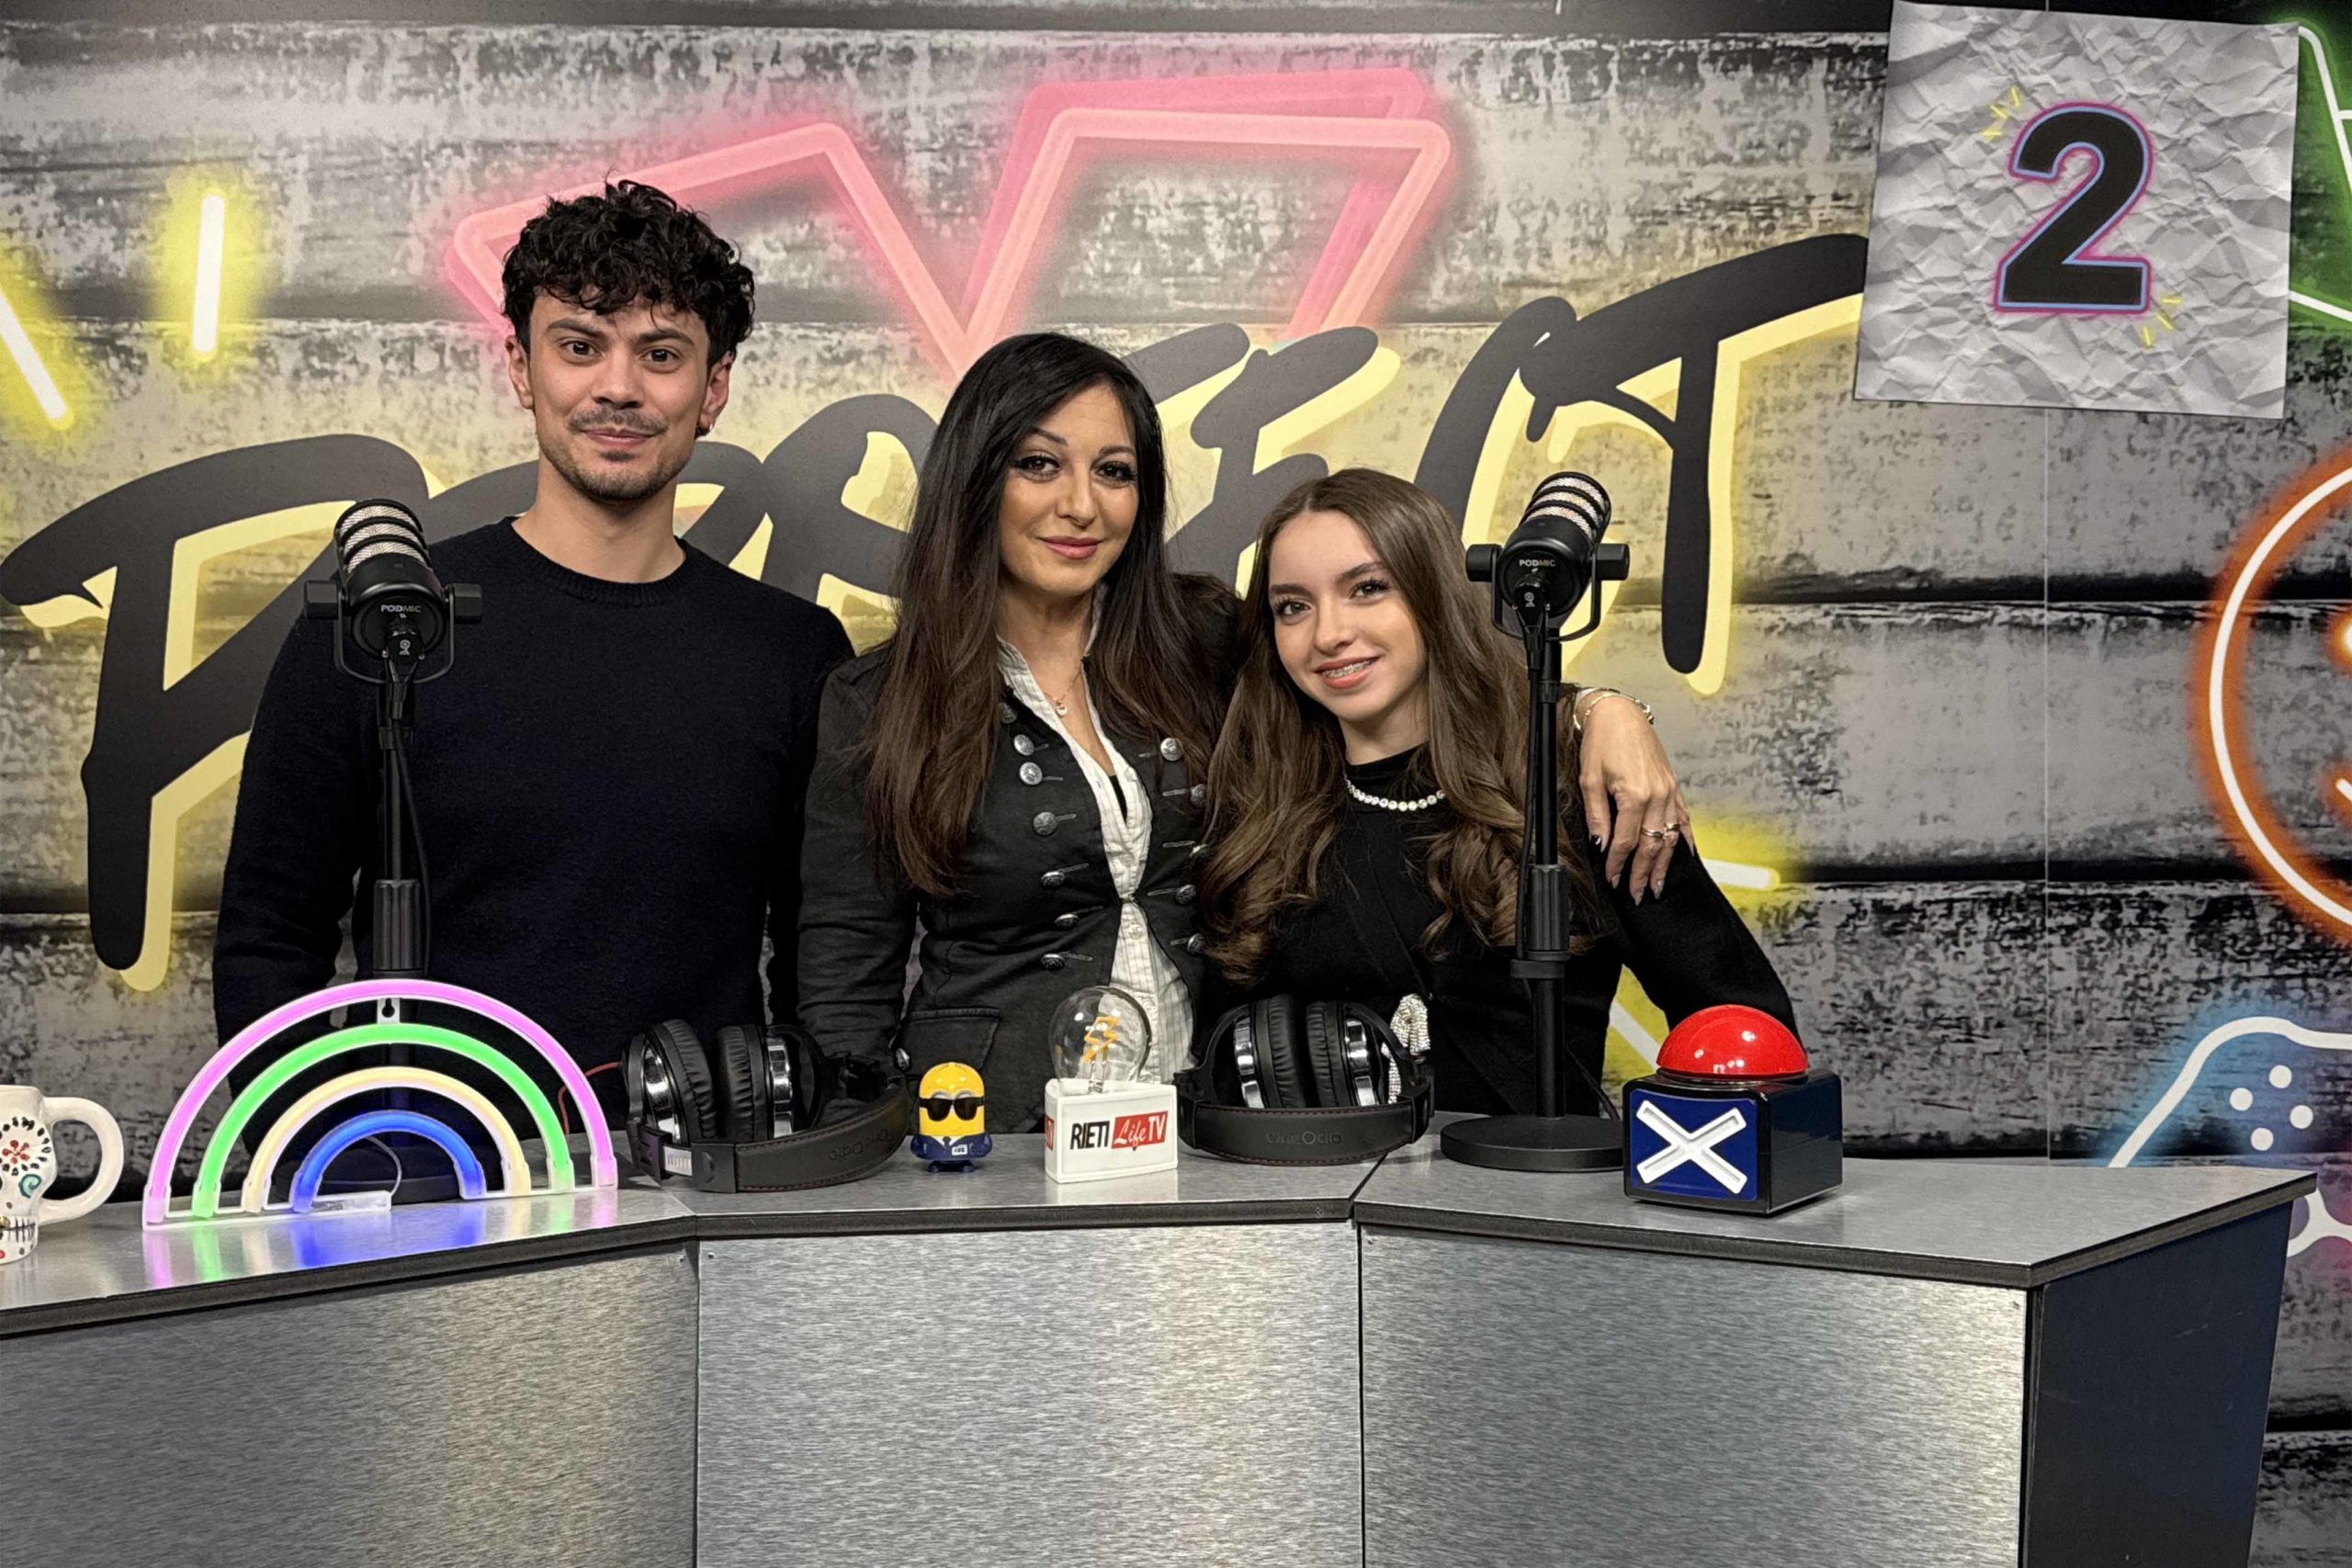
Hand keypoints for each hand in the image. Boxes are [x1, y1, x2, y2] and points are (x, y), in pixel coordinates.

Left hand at [1575, 695, 1689, 902]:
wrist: (1620, 714)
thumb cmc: (1603, 742)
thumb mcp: (1589, 779)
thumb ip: (1597, 815)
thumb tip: (1601, 844)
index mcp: (1635, 794)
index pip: (1626, 841)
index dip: (1618, 864)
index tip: (1613, 880)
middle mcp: (1657, 795)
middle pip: (1652, 845)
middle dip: (1644, 874)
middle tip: (1638, 895)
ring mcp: (1669, 791)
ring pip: (1670, 837)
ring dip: (1665, 865)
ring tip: (1659, 886)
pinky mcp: (1674, 786)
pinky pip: (1683, 819)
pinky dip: (1684, 840)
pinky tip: (1685, 856)